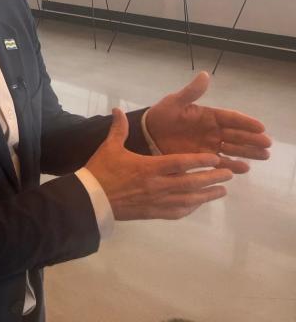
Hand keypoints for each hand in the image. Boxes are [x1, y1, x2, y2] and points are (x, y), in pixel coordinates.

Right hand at [86, 109, 232, 220]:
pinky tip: (198, 204)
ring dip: (207, 195)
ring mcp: (158, 201)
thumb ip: (118, 128)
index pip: (181, 163)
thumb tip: (117, 108)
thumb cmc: (102, 171)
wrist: (91, 199)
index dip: (200, 161)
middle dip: (212, 178)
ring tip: (222, 190)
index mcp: (149, 167)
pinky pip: (178, 211)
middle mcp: (158, 185)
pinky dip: (191, 207)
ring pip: (189, 199)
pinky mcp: (154, 213)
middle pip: (191, 182)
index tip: (216, 158)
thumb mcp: (110, 147)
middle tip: (229, 174)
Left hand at [145, 72, 271, 173]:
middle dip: (252, 139)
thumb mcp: (175, 102)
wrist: (148, 133)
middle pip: (237, 135)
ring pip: (233, 149)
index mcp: (209, 115)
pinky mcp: (203, 158)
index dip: (246, 122)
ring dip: (248, 152)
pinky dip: (232, 166)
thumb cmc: (162, 115)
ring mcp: (209, 145)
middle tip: (267, 144)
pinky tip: (243, 169)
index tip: (260, 126)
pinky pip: (221, 162)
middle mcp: (213, 131)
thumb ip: (191, 92)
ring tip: (262, 156)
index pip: (231, 118)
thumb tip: (205, 75)